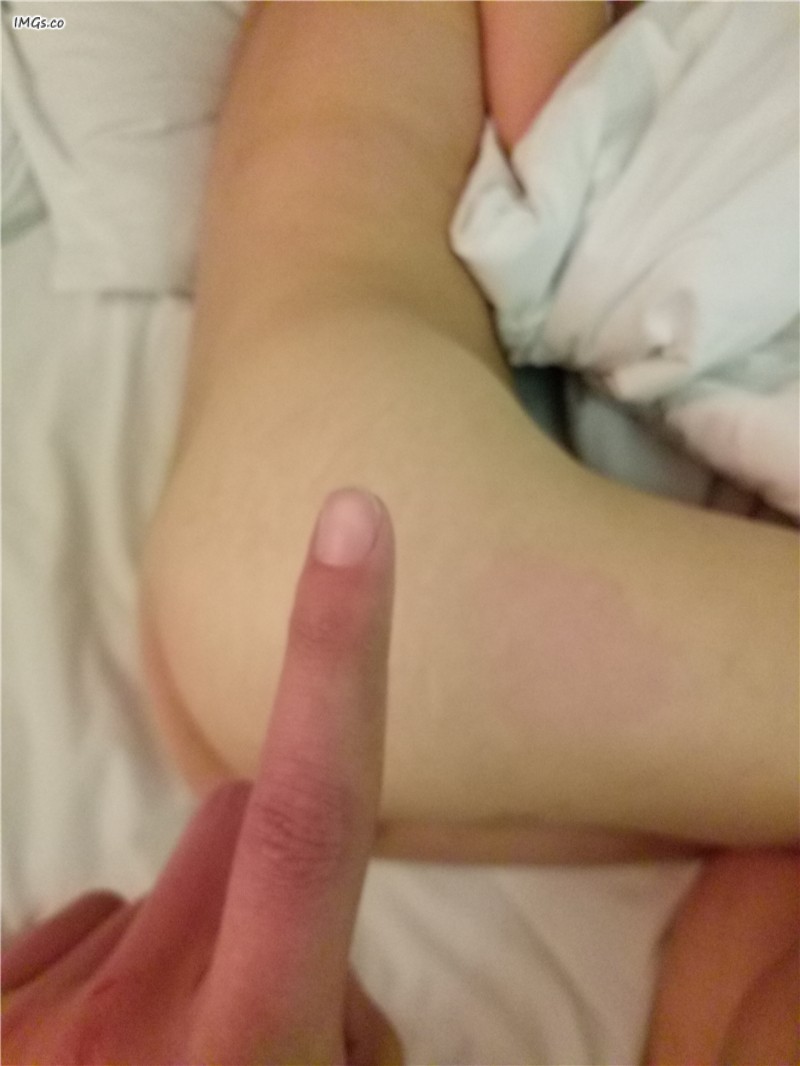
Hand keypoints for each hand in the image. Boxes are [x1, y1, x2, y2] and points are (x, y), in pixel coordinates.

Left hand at [2, 487, 401, 1064]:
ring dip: (183, 946)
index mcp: (246, 1055)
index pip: (310, 815)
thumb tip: (327, 968)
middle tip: (265, 1002)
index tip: (352, 517)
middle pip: (233, 827)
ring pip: (145, 892)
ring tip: (178, 1060)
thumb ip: (352, 1032)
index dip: (337, 655)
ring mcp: (27, 1032)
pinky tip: (97, 1064)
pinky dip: (93, 977)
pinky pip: (56, 934)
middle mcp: (127, 1027)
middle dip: (266, 870)